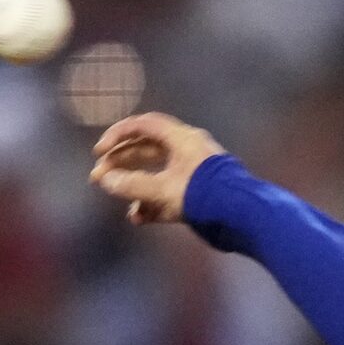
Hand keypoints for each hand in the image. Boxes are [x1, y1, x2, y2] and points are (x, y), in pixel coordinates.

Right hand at [89, 112, 224, 224]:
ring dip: (135, 187)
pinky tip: (138, 218)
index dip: (118, 135)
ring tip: (119, 200)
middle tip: (98, 178)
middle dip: (121, 164)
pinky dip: (153, 205)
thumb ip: (133, 185)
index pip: (144, 126)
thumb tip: (106, 181)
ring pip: (157, 175)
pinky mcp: (200, 196)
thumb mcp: (164, 190)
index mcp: (183, 139)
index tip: (100, 152)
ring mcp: (194, 174)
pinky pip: (171, 196)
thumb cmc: (206, 196)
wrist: (245, 217)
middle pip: (147, 151)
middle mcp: (188, 152)